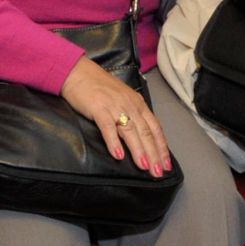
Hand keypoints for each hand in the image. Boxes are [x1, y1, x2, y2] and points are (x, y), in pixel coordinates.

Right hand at [59, 56, 172, 176]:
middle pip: (146, 132)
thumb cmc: (99, 87)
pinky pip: (108, 127)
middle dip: (154, 154)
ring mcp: (114, 106)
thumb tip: (142, 138)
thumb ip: (132, 115)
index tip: (166, 165)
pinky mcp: (98, 108)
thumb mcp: (122, 99)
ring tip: (145, 167)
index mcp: (137, 103)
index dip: (161, 147)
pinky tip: (118, 156)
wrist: (78, 72)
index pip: (155, 128)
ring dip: (139, 151)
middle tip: (158, 173)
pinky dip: (114, 142)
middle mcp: (129, 105)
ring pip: (131, 131)